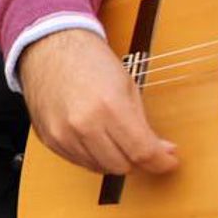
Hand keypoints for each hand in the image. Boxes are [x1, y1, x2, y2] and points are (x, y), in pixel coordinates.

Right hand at [19, 27, 177, 175]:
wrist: (50, 49)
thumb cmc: (90, 61)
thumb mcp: (128, 86)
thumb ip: (143, 123)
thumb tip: (161, 151)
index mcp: (109, 107)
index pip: (142, 151)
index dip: (160, 162)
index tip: (168, 161)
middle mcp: (83, 125)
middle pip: (121, 165)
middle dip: (139, 160)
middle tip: (145, 149)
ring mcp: (63, 135)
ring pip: (100, 168)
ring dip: (115, 160)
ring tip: (120, 143)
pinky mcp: (50, 140)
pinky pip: (79, 162)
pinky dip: (93, 157)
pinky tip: (99, 141)